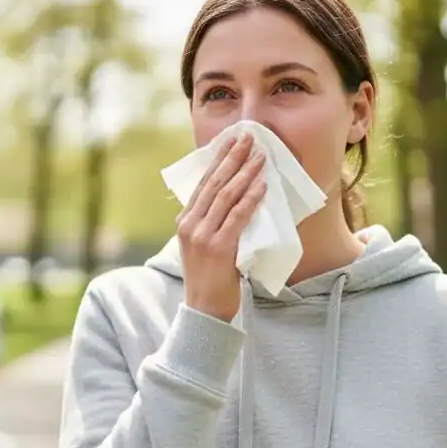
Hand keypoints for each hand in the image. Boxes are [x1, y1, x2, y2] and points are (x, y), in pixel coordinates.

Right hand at [176, 131, 266, 321]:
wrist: (205, 310)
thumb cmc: (209, 278)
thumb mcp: (203, 245)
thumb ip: (212, 223)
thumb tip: (234, 199)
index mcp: (184, 221)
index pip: (203, 183)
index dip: (218, 160)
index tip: (232, 141)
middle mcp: (190, 225)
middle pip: (214, 183)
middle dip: (232, 158)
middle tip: (248, 137)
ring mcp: (202, 236)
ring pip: (226, 196)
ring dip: (245, 172)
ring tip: (260, 156)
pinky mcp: (218, 248)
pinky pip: (237, 216)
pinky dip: (251, 199)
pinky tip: (262, 185)